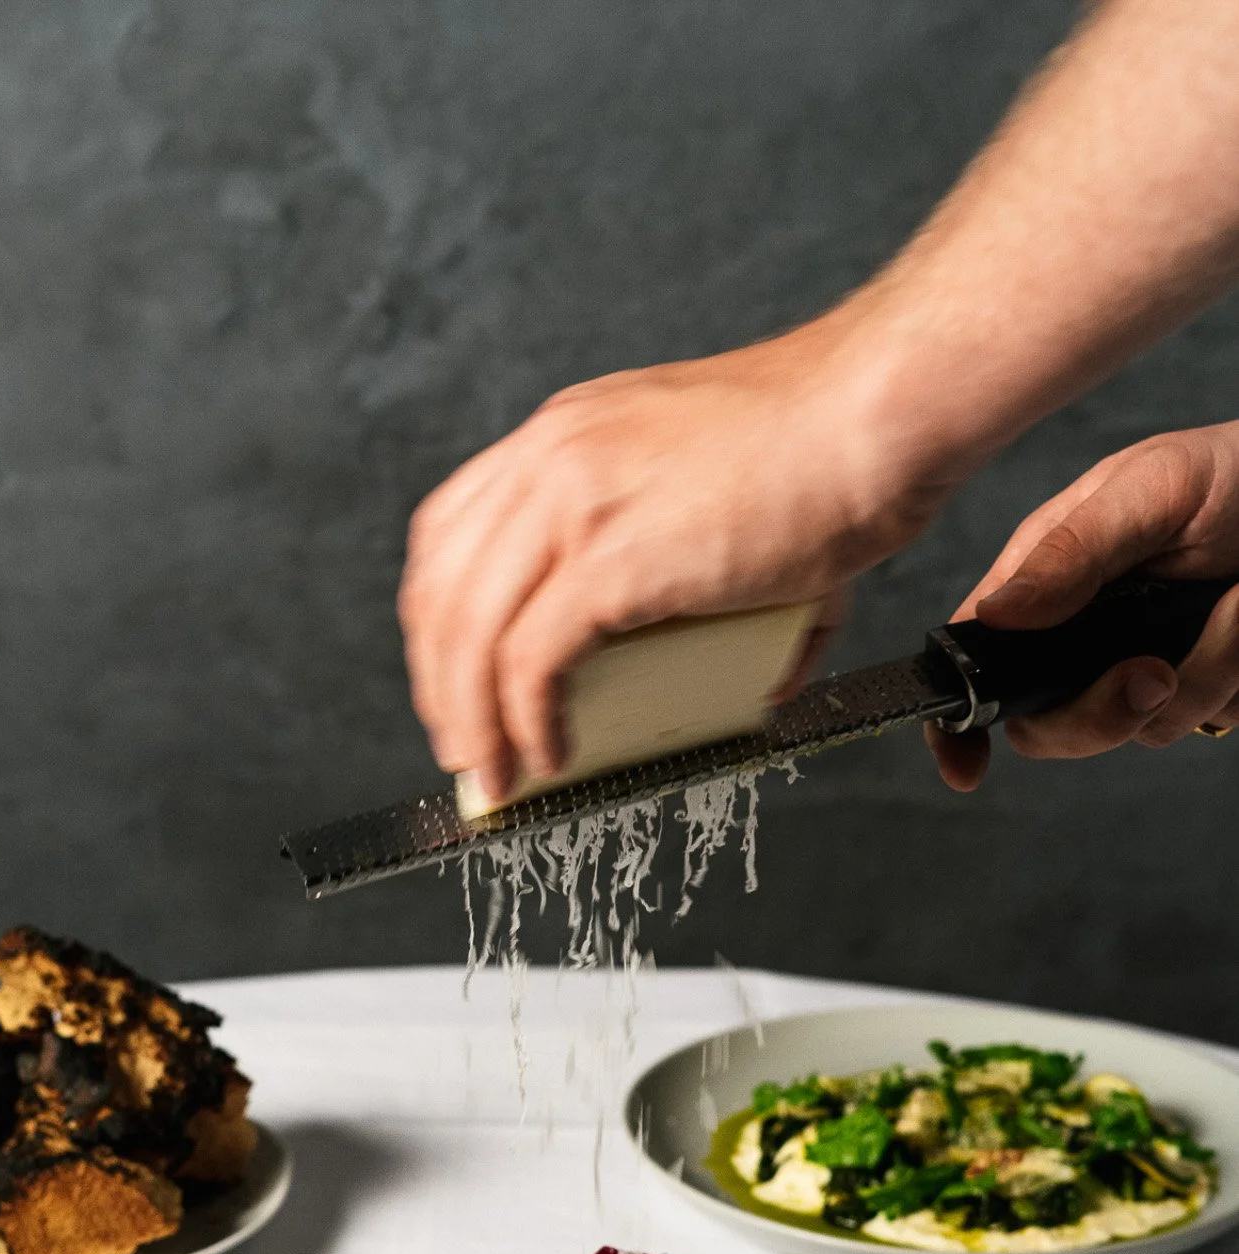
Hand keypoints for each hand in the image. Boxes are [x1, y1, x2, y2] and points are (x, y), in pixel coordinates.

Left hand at [399, 306, 955, 803]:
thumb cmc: (830, 455)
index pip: (453, 532)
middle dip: (437, 682)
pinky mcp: (612, 557)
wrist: (875, 418)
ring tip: (494, 776)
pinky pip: (530, 661)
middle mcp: (553, 458)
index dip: (440, 620)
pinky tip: (547, 757)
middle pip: (440, 586)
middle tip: (464, 748)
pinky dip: (525, 722)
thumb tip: (761, 679)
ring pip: (470, 632)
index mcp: (569, 436)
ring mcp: (574, 502)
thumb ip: (717, 584)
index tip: (457, 682)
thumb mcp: (729, 499)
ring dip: (471, 720)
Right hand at [927, 425, 1238, 790]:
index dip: (957, 723)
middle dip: (1102, 716)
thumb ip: (1075, 550)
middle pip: (1049, 727)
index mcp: (1044, 582)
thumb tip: (998, 614)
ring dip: (1204, 675)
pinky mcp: (1199, 685)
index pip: (975, 662)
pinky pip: (1208, 719)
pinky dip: (1235, 680)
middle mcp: (1081, 636)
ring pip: (1143, 729)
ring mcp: (1139, 666)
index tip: (968, 767)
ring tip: (1238, 605)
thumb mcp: (1150, 488)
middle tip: (1157, 672)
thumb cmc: (1232, 471)